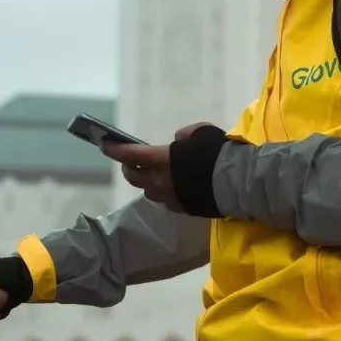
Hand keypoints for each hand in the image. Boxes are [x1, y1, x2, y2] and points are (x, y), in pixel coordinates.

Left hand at [102, 122, 216, 212]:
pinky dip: (165, 191)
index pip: (130, 154)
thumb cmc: (217, 153)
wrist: (236, 182)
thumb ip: (184, 135)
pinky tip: (175, 185)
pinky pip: (166, 199)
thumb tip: (178, 141)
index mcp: (161, 160)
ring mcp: (169, 198)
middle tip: (130, 161)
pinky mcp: (181, 208)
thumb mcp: (200, 132)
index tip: (104, 144)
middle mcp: (159, 181)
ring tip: (155, 174)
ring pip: (148, 190)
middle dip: (128, 168)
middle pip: (133, 177)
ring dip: (147, 181)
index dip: (114, 149)